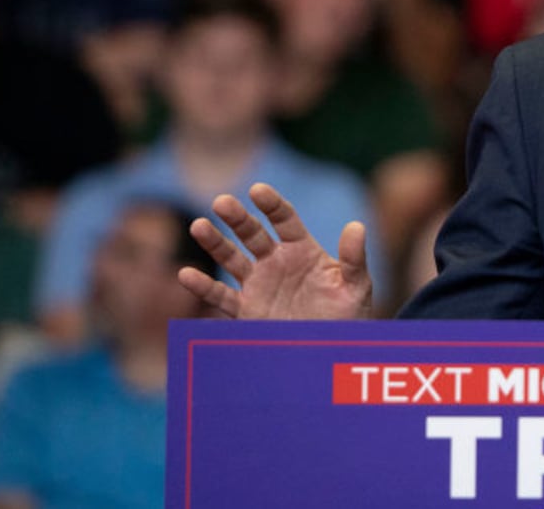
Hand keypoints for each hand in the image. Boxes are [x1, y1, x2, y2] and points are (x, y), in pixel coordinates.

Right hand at [178, 183, 372, 319]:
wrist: (331, 352)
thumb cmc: (347, 316)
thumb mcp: (355, 286)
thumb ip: (353, 258)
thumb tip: (356, 226)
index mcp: (302, 250)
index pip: (284, 219)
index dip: (271, 204)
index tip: (257, 190)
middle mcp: (276, 262)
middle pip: (252, 233)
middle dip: (237, 217)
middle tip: (222, 201)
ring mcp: (259, 284)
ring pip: (231, 259)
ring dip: (214, 243)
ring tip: (198, 226)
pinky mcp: (247, 310)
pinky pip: (221, 297)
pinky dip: (204, 287)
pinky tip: (186, 275)